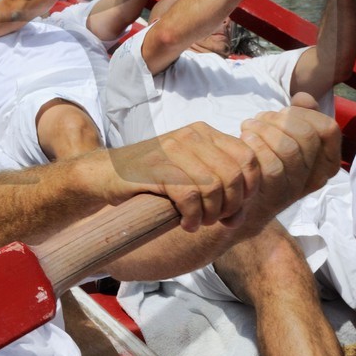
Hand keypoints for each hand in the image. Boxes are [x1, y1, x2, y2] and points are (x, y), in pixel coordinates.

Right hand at [99, 122, 265, 230]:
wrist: (106, 174)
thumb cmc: (152, 180)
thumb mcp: (191, 177)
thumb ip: (220, 189)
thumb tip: (241, 217)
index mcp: (205, 133)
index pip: (249, 158)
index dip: (249, 190)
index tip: (233, 210)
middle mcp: (192, 136)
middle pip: (233, 176)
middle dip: (229, 206)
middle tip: (213, 220)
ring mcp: (172, 149)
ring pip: (213, 186)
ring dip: (209, 214)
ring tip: (197, 222)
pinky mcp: (156, 167)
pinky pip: (189, 196)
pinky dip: (191, 217)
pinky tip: (184, 223)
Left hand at [236, 103, 340, 222]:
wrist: (244, 199)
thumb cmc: (268, 159)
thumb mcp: (288, 135)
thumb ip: (301, 114)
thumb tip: (303, 97)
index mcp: (327, 161)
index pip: (328, 129)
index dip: (304, 114)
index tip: (284, 112)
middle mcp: (317, 177)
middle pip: (307, 136)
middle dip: (280, 120)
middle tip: (261, 119)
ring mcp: (296, 188)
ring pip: (289, 149)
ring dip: (264, 130)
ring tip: (249, 126)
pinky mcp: (274, 196)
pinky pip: (270, 166)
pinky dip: (255, 145)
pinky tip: (244, 138)